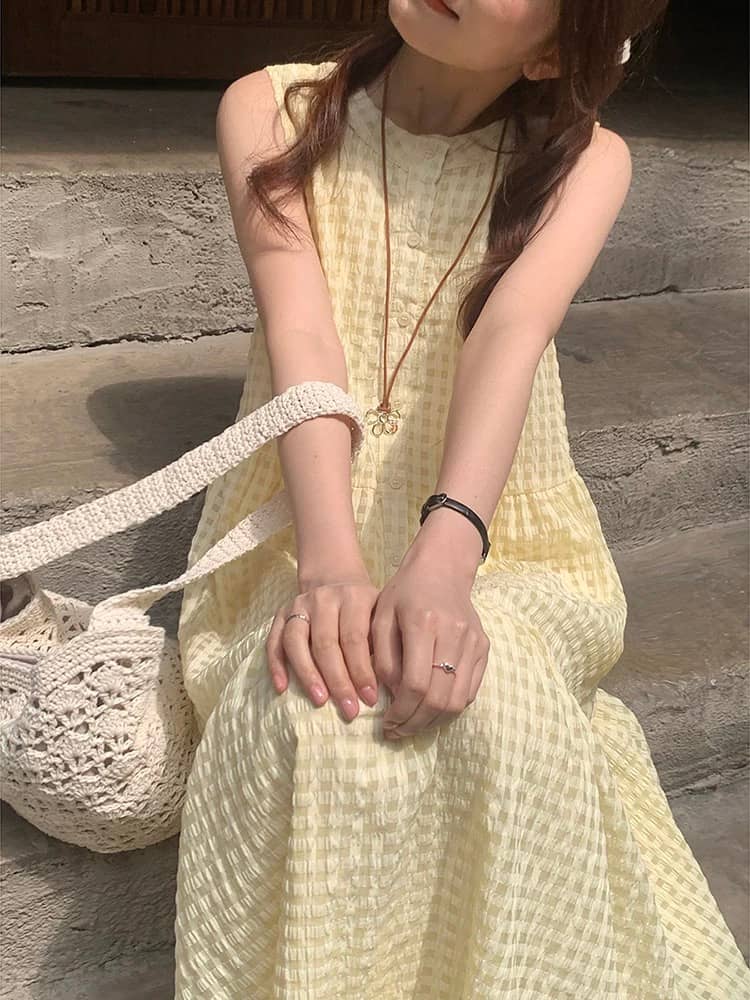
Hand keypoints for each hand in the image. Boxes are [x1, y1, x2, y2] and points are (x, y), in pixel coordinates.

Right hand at [265, 568, 381, 721]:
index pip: (354, 638)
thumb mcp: (379, 616)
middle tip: (349, 710)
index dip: (361, 671)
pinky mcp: (280, 613)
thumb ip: (381, 645)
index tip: (370, 699)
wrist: (336, 580)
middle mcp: (324, 598)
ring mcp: (299, 604)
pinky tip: (282, 688)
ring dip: (307, 675)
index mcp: (353, 597)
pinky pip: (273, 641)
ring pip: (296, 642)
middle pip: (326, 643)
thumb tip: (387, 688)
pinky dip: (276, 665)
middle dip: (338, 680)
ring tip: (320, 701)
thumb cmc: (364, 609)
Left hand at [370, 553, 489, 739]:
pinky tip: (431, 709)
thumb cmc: (404, 592)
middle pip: (439, 698)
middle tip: (397, 731)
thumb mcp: (381, 617)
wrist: (442, 568)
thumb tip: (392, 697)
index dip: (400, 711)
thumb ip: (382, 658)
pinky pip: (470, 691)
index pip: (415, 683)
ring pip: (458, 701)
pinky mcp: (484, 648)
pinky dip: (451, 708)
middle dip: (416, 723)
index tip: (386, 724)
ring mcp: (474, 642)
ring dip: (434, 722)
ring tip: (412, 725)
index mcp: (423, 623)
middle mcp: (454, 634)